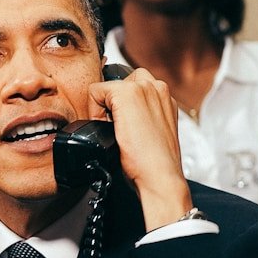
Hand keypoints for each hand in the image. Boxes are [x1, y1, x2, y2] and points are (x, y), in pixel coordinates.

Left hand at [88, 68, 192, 229]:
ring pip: (108, 86)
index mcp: (164, 97)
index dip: (120, 106)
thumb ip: (141, 116)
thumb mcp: (151, 130)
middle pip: (120, 83)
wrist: (160, 175)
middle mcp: (157, 87)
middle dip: (112, 102)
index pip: (132, 87)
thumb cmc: (154, 162)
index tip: (122, 126)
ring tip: (112, 128)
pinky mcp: (127, 94)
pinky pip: (95, 90)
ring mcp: (143, 88)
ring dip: (103, 105)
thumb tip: (120, 116)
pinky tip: (107, 128)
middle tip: (114, 126)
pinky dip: (94, 109)